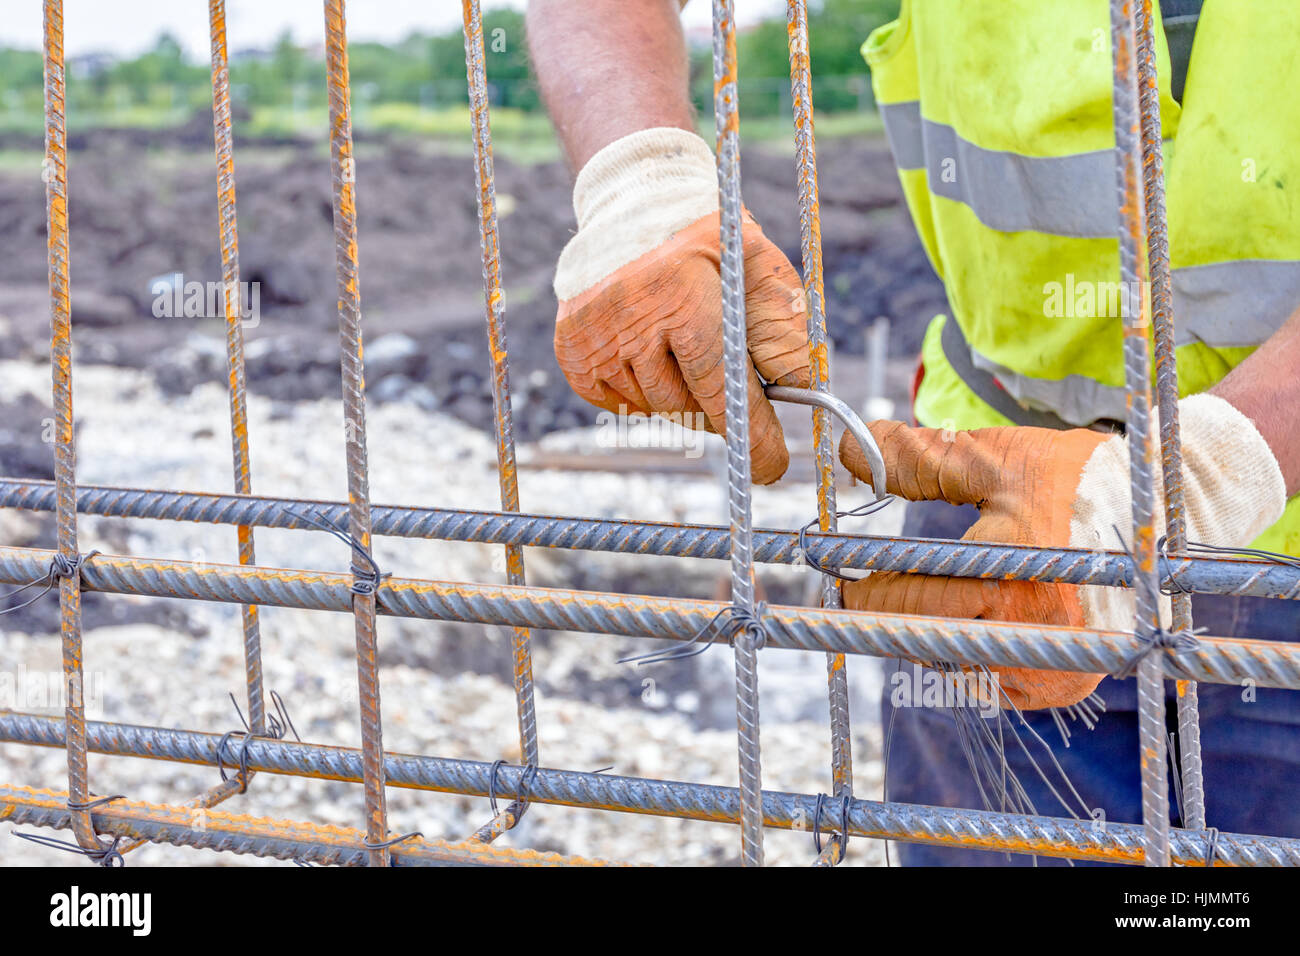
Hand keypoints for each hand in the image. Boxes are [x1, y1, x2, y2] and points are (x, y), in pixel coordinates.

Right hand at [553, 128, 809, 484]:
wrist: (637, 202)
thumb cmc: (711, 240)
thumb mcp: (760, 267)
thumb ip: (783, 329)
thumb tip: (803, 390)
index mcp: (681, 290)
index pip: (719, 383)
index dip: (749, 431)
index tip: (771, 464)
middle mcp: (630, 315)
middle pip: (686, 404)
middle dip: (720, 412)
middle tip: (736, 399)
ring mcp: (594, 334)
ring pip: (652, 408)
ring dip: (682, 400)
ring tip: (691, 360)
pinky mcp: (572, 348)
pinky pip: (618, 404)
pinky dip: (644, 396)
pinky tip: (656, 360)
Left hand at [839, 419, 1111, 709]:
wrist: (1161, 513)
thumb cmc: (1072, 479)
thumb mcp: (992, 457)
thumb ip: (916, 459)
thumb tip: (850, 447)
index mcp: (1007, 578)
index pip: (907, 603)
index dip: (865, 593)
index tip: (839, 584)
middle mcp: (1030, 635)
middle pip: (926, 639)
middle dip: (894, 614)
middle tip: (869, 592)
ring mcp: (1049, 667)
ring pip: (954, 663)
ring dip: (932, 635)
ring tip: (925, 600)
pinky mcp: (1063, 683)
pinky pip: (990, 679)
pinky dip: (973, 653)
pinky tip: (973, 621)